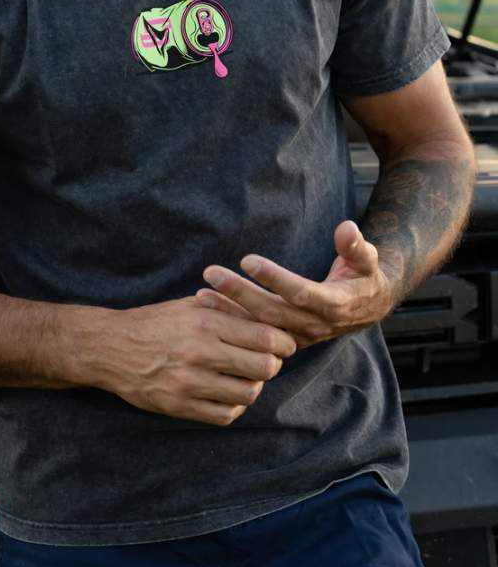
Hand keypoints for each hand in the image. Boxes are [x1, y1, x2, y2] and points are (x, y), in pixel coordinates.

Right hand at [93, 296, 296, 426]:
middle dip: (272, 365)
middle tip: (267, 361)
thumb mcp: (190, 306)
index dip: (283, 343)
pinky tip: (228, 393)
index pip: (265, 337)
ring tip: (245, 376)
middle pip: (263, 368)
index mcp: (205, 323)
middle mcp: (200, 353)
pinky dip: (234, 406)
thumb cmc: (156, 322)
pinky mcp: (179, 406)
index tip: (284, 344)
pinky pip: (225, 414)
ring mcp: (189, 383)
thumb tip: (270, 317)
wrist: (111, 347)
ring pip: (248, 393)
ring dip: (253, 386)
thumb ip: (228, 309)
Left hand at [194, 221, 396, 349]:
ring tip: (200, 295)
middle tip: (211, 272)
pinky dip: (232, 320)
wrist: (367, 308)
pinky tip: (208, 307)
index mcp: (333, 304)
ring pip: (259, 326)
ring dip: (229, 311)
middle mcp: (313, 324)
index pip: (299, 292)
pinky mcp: (285, 339)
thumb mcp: (367, 258)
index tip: (248, 260)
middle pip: (271, 311)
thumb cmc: (364, 276)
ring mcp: (298, 335)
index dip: (274, 278)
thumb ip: (356, 245)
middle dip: (240, 293)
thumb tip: (347, 227)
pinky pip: (255, 332)